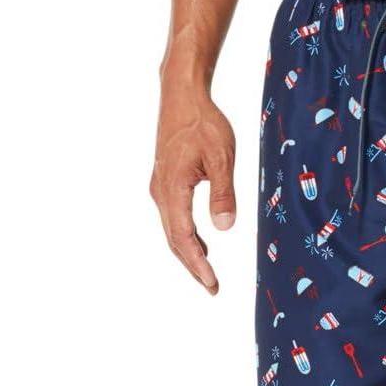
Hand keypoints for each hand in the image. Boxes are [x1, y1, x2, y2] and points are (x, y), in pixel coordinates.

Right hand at [150, 86, 236, 292]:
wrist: (182, 97)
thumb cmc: (204, 124)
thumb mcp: (222, 157)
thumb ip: (223, 193)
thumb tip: (225, 228)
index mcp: (173, 189)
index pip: (184, 238)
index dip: (198, 264)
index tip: (212, 283)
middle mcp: (161, 193)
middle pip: (174, 240)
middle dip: (193, 266)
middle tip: (212, 288)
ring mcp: (160, 188)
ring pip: (173, 230)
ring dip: (189, 252)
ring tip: (207, 273)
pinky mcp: (165, 182)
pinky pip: (174, 217)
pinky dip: (186, 235)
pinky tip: (202, 243)